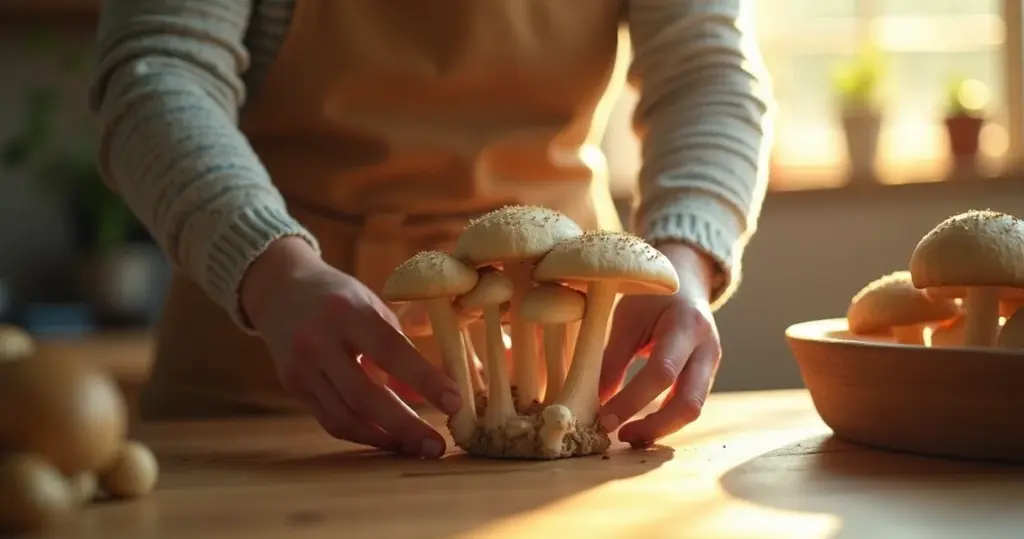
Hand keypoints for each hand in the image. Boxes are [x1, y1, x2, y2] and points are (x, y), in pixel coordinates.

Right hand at [240, 237, 462, 457]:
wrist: (279, 289)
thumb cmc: (340, 297)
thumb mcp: (375, 308)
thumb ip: (405, 348)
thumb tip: (444, 388)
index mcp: (348, 312)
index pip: (391, 351)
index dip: (425, 380)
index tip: (456, 402)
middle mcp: (319, 341)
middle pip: (365, 396)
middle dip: (406, 426)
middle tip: (437, 446)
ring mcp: (301, 367)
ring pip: (346, 417)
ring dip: (386, 438)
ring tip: (418, 447)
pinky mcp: (293, 386)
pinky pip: (331, 421)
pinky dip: (364, 434)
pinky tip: (389, 438)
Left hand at [596, 242, 722, 446]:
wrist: (687, 283)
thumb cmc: (652, 297)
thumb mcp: (628, 318)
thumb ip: (613, 359)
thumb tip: (594, 403)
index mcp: (687, 326)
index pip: (662, 373)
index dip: (632, 401)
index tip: (604, 419)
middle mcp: (707, 349)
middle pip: (689, 403)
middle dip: (654, 427)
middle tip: (619, 436)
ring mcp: (712, 365)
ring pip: (693, 410)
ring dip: (660, 429)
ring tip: (628, 435)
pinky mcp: (707, 376)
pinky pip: (689, 405)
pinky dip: (666, 419)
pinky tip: (642, 425)